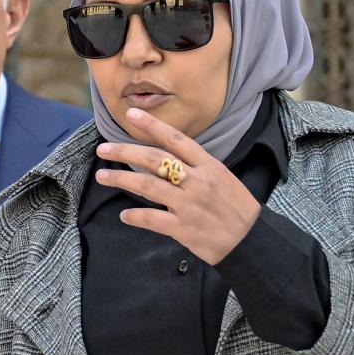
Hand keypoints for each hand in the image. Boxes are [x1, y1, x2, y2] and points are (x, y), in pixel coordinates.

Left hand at [95, 107, 260, 264]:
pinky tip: (124, 215)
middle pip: (155, 160)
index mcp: (208, 166)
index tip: (131, 114)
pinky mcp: (183, 229)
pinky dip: (135, 216)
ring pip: (147, 186)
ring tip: (102, 176)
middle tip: (103, 149)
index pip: (176, 139)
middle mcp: (197, 181)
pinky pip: (152, 219)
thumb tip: (168, 158)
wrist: (251, 240)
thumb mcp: (222, 177)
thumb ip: (196, 167)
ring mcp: (188, 205)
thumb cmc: (236, 207)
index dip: (152, 125)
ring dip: (121, 180)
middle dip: (125, 152)